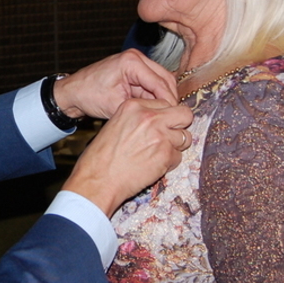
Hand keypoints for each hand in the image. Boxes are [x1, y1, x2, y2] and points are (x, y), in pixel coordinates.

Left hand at [52, 50, 177, 119]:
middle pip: (165, 79)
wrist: (72, 93)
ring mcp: (136, 63)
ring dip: (164, 98)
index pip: (160, 82)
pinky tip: (158, 110)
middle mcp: (136, 58)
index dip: (169, 101)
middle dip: (170, 99)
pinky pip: (152, 84)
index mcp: (131, 61)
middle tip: (173, 117)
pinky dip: (156, 97)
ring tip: (167, 116)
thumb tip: (162, 115)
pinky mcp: (134, 71)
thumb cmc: (87, 95)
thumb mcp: (115, 105)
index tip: (175, 117)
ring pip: (161, 81)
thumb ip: (141, 108)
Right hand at [62, 98, 192, 215]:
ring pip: (186, 137)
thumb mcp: (115, 125)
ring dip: (176, 146)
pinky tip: (154, 165)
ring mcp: (160, 136)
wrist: (98, 180)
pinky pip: (179, 156)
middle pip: (184, 115)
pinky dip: (170, 163)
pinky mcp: (166, 155)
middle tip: (171, 136)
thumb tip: (156, 121)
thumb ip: (137, 118)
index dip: (165, 116)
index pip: (165, 103)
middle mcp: (150, 117)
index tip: (160, 126)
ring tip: (159, 154)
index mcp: (134, 106)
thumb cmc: (101, 157)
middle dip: (180, 126)